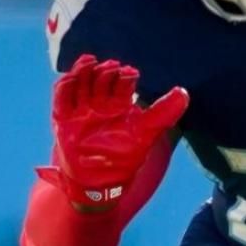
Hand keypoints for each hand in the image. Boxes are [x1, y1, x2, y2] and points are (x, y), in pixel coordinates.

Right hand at [36, 54, 188, 208]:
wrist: (96, 184)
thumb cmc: (122, 159)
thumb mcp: (146, 133)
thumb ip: (163, 113)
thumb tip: (184, 93)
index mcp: (119, 105)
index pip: (121, 83)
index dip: (125, 76)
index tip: (131, 74)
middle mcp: (100, 105)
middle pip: (100, 79)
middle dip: (105, 71)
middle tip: (112, 68)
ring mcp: (81, 110)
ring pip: (80, 83)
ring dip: (84, 70)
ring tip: (90, 62)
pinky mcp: (64, 119)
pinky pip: (62, 98)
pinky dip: (65, 86)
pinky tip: (72, 78)